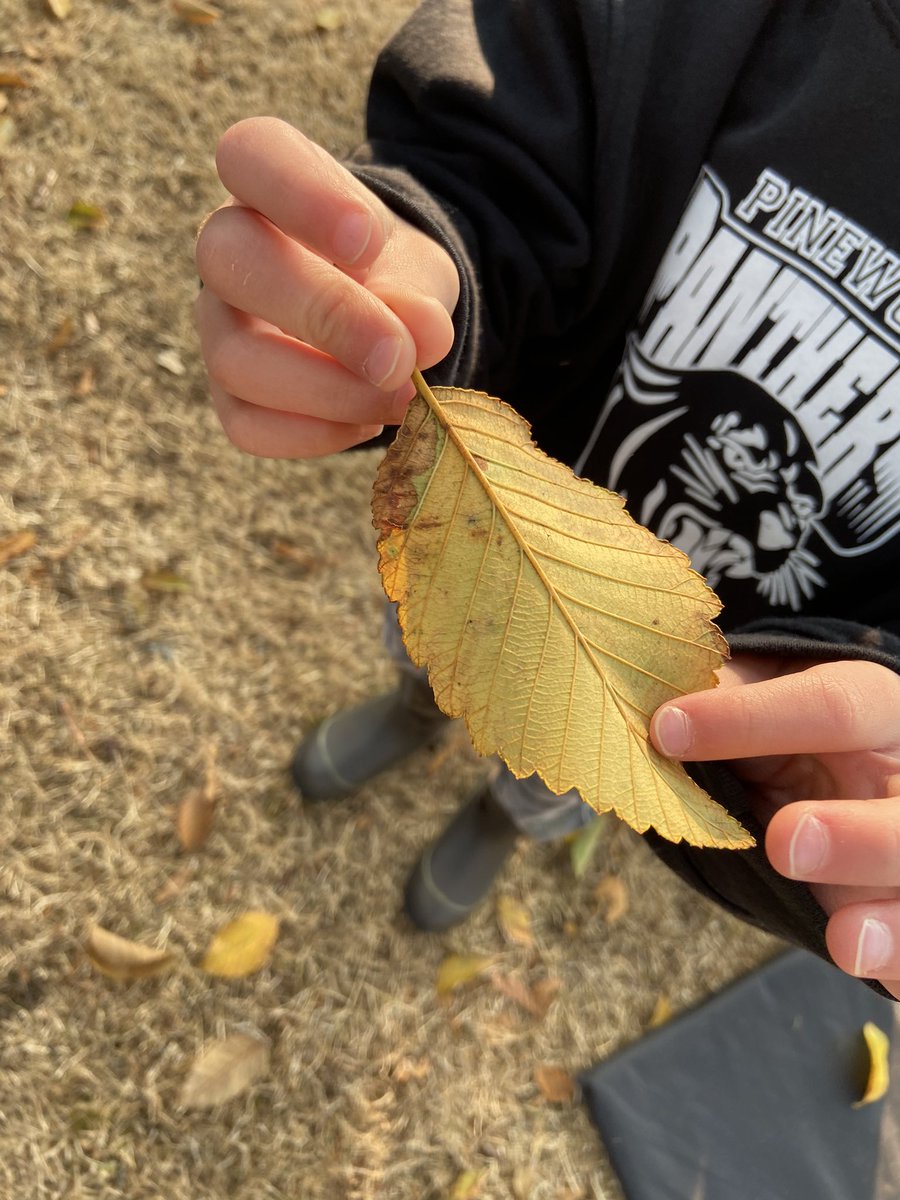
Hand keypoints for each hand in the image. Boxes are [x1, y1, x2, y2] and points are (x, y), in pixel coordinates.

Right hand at [195, 117, 459, 457]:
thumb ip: (419, 293)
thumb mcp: (417, 270)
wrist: (382, 324)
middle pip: (231, 263)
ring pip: (235, 359)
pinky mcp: (229, 396)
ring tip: (399, 397)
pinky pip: (248, 426)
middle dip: (324, 315)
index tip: (367, 238)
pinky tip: (366, 421)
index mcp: (267, 184)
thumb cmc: (389, 277)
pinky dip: (316, 433)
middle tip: (397, 356)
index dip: (302, 194)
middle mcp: (226, 249)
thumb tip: (421, 335)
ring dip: (329, 389)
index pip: (249, 156)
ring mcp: (218, 326)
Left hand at [650, 657, 899, 998]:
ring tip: (843, 940)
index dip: (751, 719)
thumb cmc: (790, 732)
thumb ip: (726, 693)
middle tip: (785, 842)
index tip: (667, 730)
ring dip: (888, 919)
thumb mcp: (765, 697)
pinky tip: (862, 962)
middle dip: (854, 835)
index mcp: (878, 710)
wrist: (837, 783)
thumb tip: (652, 689)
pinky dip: (894, 960)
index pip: (835, 706)